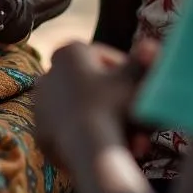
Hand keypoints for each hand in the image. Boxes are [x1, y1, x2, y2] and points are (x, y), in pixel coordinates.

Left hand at [35, 39, 158, 171]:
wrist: (88, 145)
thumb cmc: (112, 104)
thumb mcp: (132, 79)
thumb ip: (142, 61)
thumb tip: (153, 45)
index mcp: (69, 51)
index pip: (103, 57)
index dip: (126, 74)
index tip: (142, 89)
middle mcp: (49, 72)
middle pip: (91, 87)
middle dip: (115, 102)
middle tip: (138, 120)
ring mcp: (41, 102)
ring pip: (82, 111)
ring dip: (103, 121)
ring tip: (129, 139)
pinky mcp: (39, 130)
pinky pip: (70, 134)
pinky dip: (87, 139)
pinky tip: (105, 147)